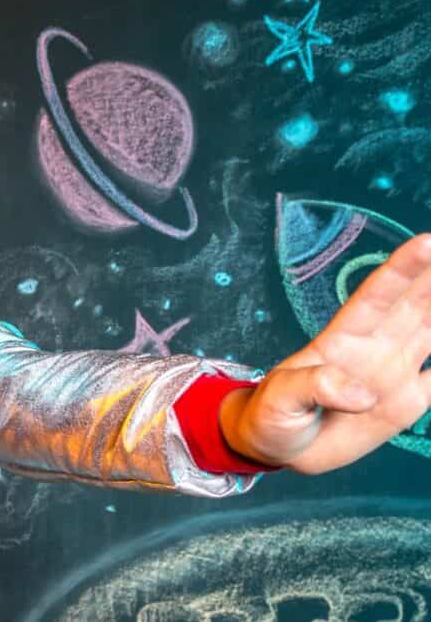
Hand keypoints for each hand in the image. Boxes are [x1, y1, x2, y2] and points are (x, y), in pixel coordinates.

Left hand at [220, 233, 430, 474]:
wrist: (280, 446)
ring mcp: (394, 372)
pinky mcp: (406, 403)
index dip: (404, 267)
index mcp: (343, 337)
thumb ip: (316, 388)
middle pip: (417, 304)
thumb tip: (363, 393)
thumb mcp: (281, 398)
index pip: (378, 295)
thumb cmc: (272, 412)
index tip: (429, 241)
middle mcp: (375, 347)